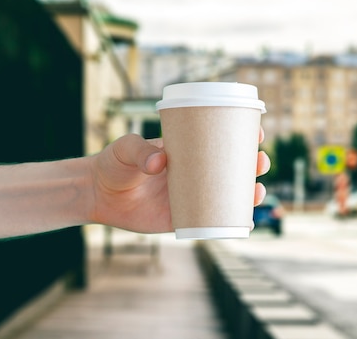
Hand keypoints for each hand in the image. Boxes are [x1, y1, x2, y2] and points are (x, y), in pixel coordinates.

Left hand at [87, 132, 270, 233]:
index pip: (219, 140)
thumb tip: (160, 163)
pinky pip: (210, 222)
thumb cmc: (112, 163)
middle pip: (231, 168)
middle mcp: (193, 172)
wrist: (96, 194)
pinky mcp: (180, 219)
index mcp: (185, 150)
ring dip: (248, 194)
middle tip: (260, 162)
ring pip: (226, 195)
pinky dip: (229, 223)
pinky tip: (245, 223)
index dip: (242, 136)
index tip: (257, 133)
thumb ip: (140, 151)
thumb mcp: (125, 149)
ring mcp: (189, 196)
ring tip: (257, 191)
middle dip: (253, 165)